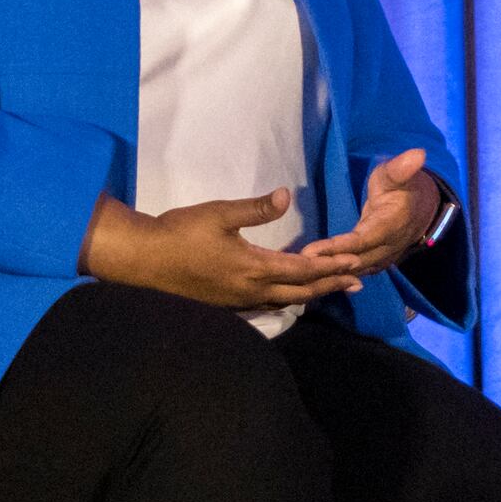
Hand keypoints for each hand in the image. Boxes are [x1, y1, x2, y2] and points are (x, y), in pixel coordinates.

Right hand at [81, 191, 366, 311]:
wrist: (144, 260)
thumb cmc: (181, 233)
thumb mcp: (219, 214)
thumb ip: (256, 209)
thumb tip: (287, 196)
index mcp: (253, 267)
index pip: (302, 270)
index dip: (330, 267)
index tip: (354, 263)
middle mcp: (251, 290)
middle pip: (300, 292)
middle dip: (330, 286)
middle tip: (357, 283)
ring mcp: (238, 301)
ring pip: (284, 301)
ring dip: (310, 295)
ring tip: (330, 289)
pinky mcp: (226, 304)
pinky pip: (266, 305)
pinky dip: (286, 299)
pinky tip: (288, 295)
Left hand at [296, 148, 442, 275]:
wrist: (422, 210)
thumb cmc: (402, 188)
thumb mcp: (398, 175)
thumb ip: (401, 168)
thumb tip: (418, 154)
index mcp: (391, 226)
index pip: (362, 240)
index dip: (338, 247)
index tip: (312, 251)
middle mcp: (388, 248)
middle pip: (355, 261)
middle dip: (326, 265)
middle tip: (295, 265)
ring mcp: (383, 259)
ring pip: (353, 271)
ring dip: (328, 274)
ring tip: (299, 274)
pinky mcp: (376, 264)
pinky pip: (355, 273)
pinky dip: (336, 278)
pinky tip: (314, 280)